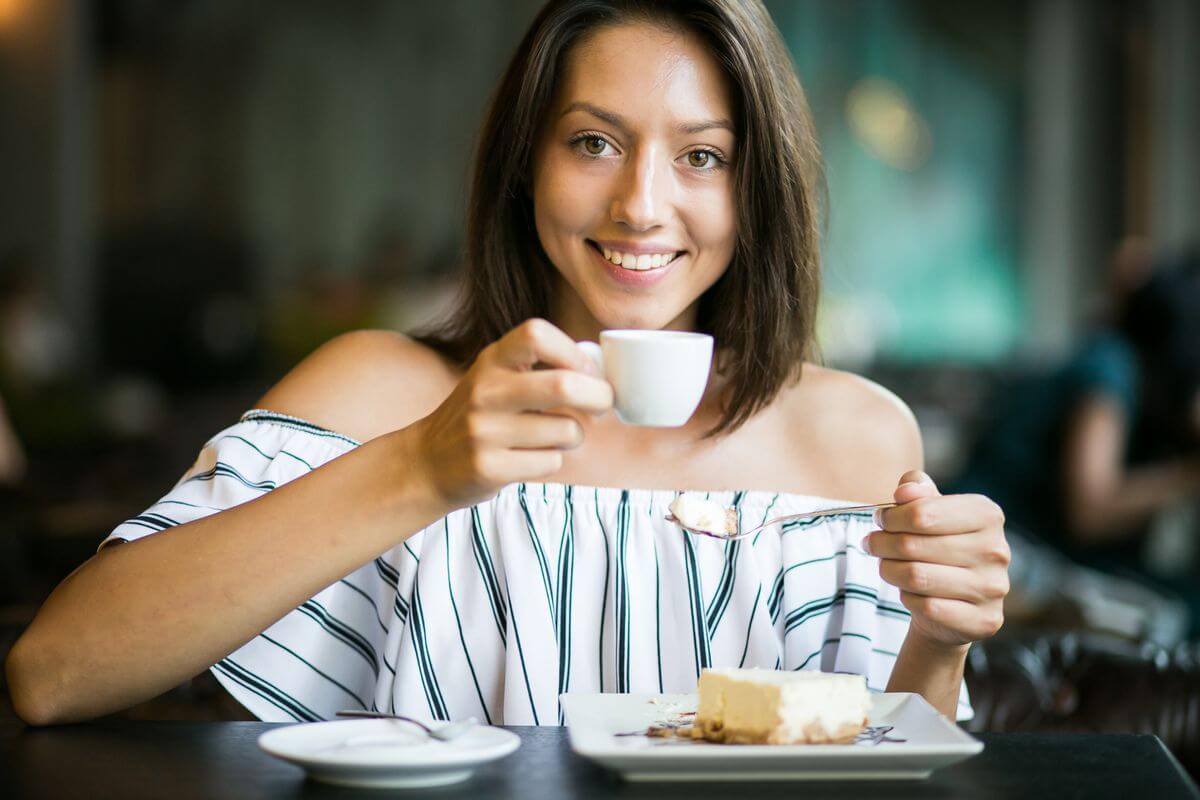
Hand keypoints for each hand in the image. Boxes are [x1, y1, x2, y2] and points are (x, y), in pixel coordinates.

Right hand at [407, 318, 613, 508]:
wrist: (428, 462)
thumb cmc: (481, 416)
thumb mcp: (497, 379)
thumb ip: (540, 370)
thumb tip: (603, 375)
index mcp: (491, 360)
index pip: (537, 334)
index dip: (573, 351)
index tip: (587, 370)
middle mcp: (485, 391)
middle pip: (564, 386)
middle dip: (599, 397)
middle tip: (602, 404)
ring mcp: (484, 431)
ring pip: (566, 431)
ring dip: (574, 436)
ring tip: (551, 436)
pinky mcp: (489, 467)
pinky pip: (550, 462)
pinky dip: (552, 461)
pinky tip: (528, 458)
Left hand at [866, 470, 1009, 649]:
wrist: (955, 604)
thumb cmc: (938, 546)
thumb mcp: (929, 511)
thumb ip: (917, 489)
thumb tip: (905, 490)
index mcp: (987, 515)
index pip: (922, 513)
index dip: (891, 517)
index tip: (880, 520)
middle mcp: (996, 550)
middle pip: (913, 545)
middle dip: (882, 543)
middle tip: (872, 543)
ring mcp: (993, 587)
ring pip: (917, 576)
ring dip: (889, 570)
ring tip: (884, 565)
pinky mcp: (984, 620)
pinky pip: (927, 607)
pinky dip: (908, 598)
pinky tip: (909, 592)